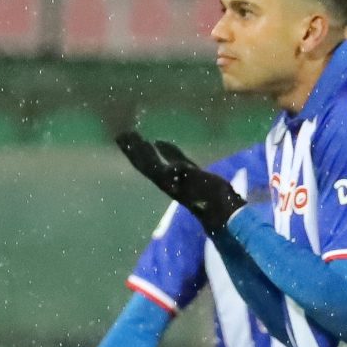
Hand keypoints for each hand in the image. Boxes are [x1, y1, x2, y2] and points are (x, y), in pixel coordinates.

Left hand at [115, 132, 244, 232]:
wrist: (224, 212)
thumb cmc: (211, 198)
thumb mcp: (199, 184)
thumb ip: (186, 174)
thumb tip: (174, 168)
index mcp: (166, 180)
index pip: (146, 163)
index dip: (135, 151)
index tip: (122, 137)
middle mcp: (167, 179)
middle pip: (146, 162)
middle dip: (135, 149)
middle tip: (123, 134)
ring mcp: (177, 177)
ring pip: (156, 161)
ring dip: (145, 149)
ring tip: (136, 136)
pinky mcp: (189, 175)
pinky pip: (172, 159)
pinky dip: (164, 149)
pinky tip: (159, 142)